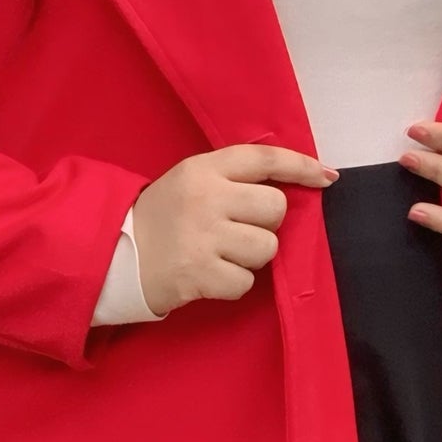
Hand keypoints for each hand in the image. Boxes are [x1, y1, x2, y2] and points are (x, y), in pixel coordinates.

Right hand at [129, 142, 337, 310]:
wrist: (116, 254)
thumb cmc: (164, 216)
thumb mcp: (192, 180)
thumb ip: (235, 177)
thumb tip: (303, 181)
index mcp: (203, 169)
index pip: (263, 159)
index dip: (300, 166)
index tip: (326, 177)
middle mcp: (205, 198)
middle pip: (275, 208)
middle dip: (265, 224)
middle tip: (237, 229)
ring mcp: (203, 237)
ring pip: (266, 248)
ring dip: (251, 256)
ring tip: (223, 253)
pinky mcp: (200, 273)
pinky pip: (246, 282)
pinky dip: (233, 282)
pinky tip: (211, 274)